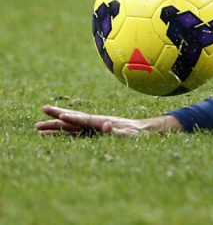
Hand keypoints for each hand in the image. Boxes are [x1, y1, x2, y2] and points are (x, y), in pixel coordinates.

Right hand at [35, 105, 181, 136]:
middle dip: (58, 115)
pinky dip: (61, 132)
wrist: (141, 131)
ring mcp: (91, 127)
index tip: (61, 116)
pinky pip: (73, 133)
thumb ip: (117, 132)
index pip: (85, 120)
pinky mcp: (90, 132)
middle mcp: (94, 122)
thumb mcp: (130, 134)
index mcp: (103, 121)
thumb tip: (106, 127)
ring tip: (38, 127)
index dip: (74, 118)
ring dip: (55, 126)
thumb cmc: (136, 134)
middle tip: (43, 110)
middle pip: (73, 118)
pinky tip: (49, 134)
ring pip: (70, 126)